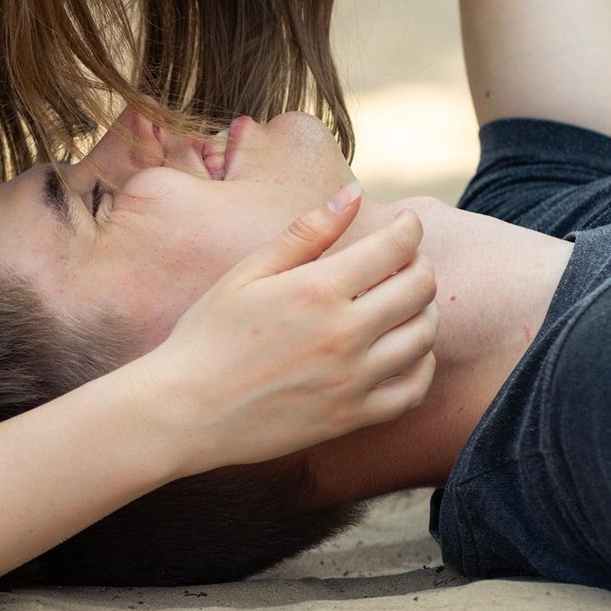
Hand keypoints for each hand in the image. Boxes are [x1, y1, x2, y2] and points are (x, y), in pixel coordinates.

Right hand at [120, 186, 437, 476]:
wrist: (185, 411)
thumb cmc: (207, 335)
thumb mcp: (246, 273)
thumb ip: (304, 233)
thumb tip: (353, 194)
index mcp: (316, 290)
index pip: (394, 248)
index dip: (409, 228)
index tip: (406, 223)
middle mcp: (344, 334)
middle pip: (419, 288)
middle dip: (420, 263)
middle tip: (405, 259)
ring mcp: (352, 380)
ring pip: (423, 336)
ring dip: (424, 309)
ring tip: (405, 299)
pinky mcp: (351, 417)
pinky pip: (412, 390)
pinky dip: (421, 365)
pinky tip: (406, 351)